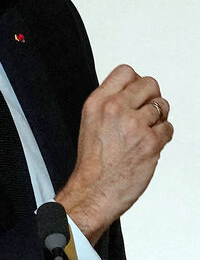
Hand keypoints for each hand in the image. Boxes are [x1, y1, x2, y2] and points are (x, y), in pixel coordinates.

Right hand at [55, 64, 172, 244]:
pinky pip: (168, 128)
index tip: (136, 92)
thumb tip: (131, 91)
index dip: (135, 81)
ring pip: (162, 105)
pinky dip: (164, 135)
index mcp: (97, 101)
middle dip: (152, 96)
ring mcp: (134, 124)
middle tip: (147, 110)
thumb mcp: (90, 119)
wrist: (94, 187)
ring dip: (159, 117)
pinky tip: (150, 143)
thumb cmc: (93, 158)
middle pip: (149, 83)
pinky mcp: (150, 142)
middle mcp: (114, 108)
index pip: (125, 71)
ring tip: (147, 129)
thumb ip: (109, 102)